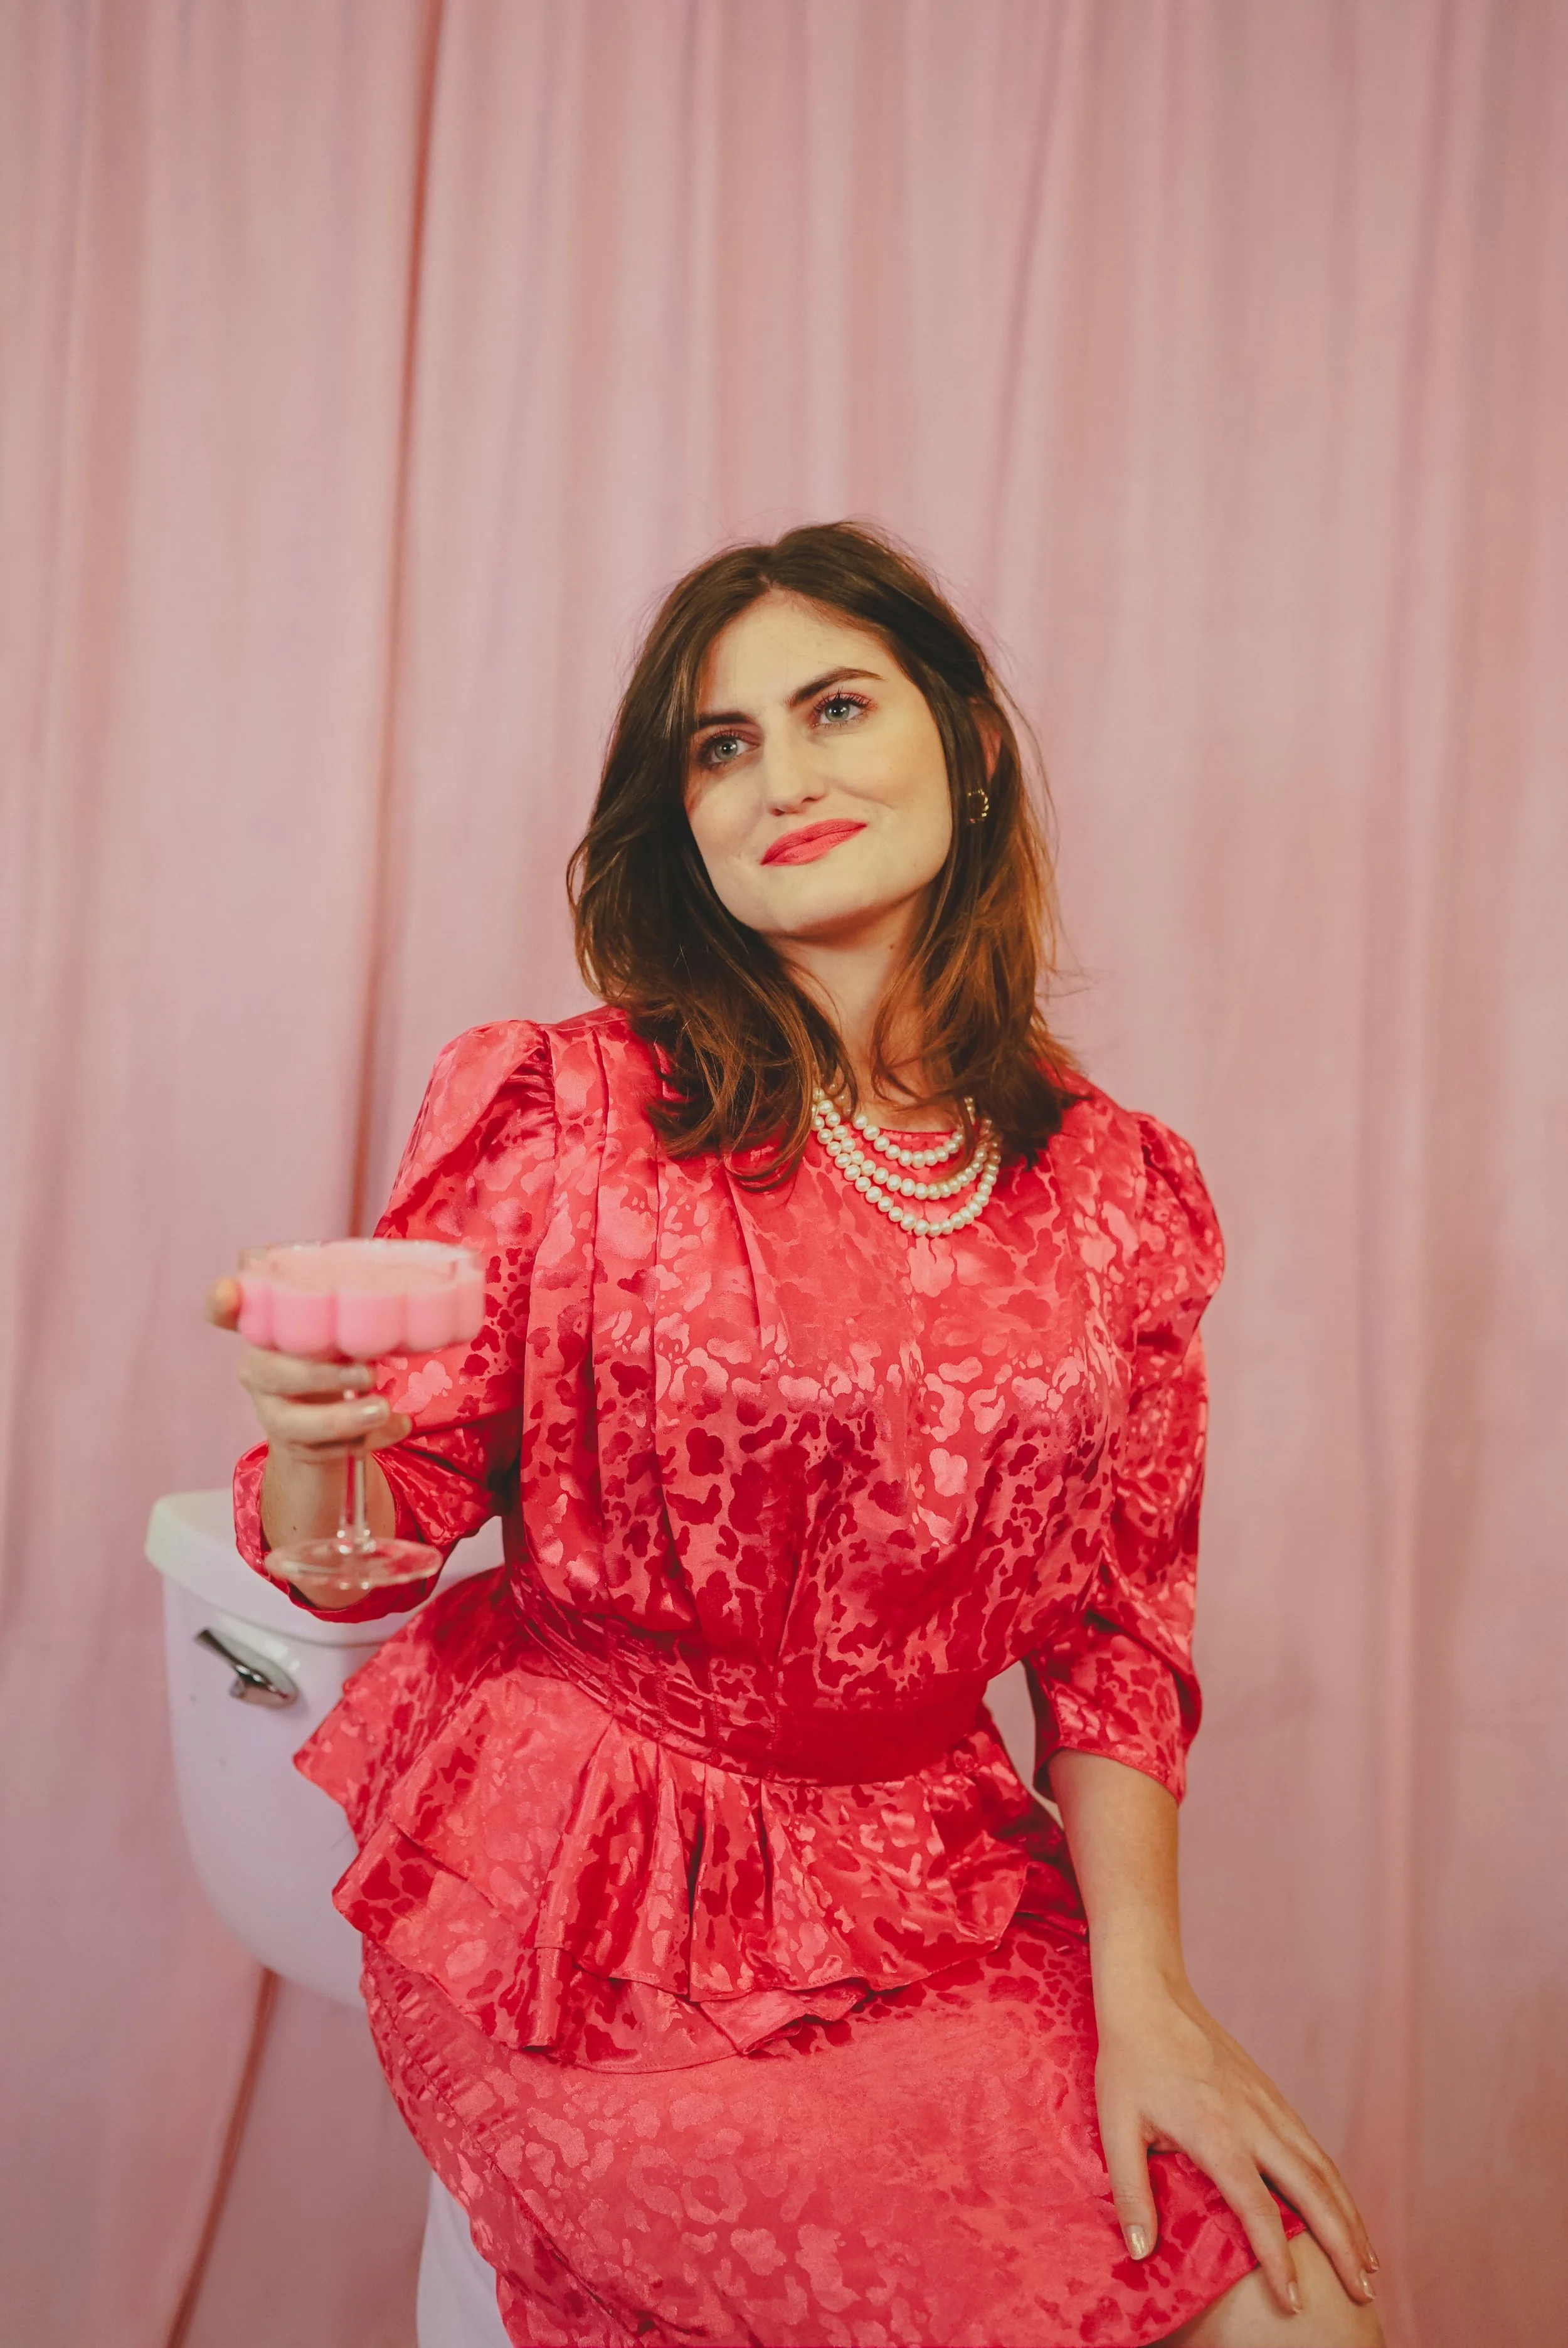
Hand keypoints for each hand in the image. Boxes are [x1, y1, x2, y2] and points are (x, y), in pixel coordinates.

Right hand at [204, 1276, 412, 1459]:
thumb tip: (397, 1294)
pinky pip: (324, 1450)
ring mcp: (272, 1409)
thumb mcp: (337, 1325)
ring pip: (294, 1422)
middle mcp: (258, 1368)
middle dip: (322, 1374)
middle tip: (369, 1372)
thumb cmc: (333, 1353)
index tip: (229, 1292)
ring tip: (383, 1410)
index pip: (225, 1310)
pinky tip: (398, 1426)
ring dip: (342, 1418)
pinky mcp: (295, 1444)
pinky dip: (367, 1439)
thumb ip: (347, 1308)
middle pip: (273, 1372)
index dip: (223, 1301)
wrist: (326, 1418)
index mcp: (264, 1327)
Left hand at [1094, 1973, 1377, 2317]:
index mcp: (1217, 2135)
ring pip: (1323, 2168)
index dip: (1279, 2261)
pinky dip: (1336, 2183)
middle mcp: (1255, 2121)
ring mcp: (1269, 2105)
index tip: (1294, 2303)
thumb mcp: (1116, 2126)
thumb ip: (1130, 2192)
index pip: (1259, 2211)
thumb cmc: (1130, 2063)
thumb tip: (1140, 2252)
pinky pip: (1314, 2145)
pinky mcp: (1273, 2094)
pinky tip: (1343, 2207)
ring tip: (1368, 2263)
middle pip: (1314, 2192)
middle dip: (1343, 2245)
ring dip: (1350, 2217)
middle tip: (1363, 2293)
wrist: (1151, 1995)